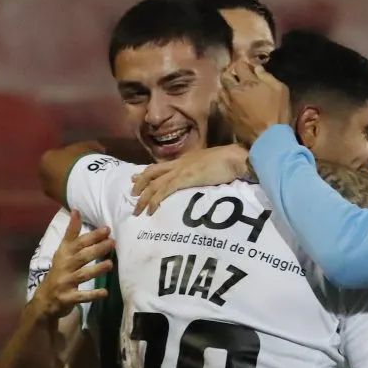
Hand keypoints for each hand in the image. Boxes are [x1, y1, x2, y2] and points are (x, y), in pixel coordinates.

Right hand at [31, 211, 114, 318]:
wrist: (45, 299)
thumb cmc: (60, 272)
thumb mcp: (63, 252)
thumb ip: (72, 233)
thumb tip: (76, 210)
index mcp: (64, 254)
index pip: (77, 242)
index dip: (91, 235)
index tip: (106, 229)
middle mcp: (64, 266)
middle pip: (81, 256)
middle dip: (97, 249)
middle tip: (112, 242)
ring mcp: (65, 282)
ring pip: (82, 275)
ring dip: (96, 269)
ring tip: (110, 264)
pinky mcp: (67, 298)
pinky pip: (81, 296)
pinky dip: (92, 294)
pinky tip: (105, 292)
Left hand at [130, 144, 249, 215]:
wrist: (235, 158)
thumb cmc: (230, 161)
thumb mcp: (212, 165)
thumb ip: (204, 170)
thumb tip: (203, 177)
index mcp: (185, 159)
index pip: (161, 166)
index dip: (146, 173)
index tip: (136, 179)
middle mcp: (179, 163)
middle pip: (152, 173)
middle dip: (139, 184)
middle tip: (132, 195)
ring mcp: (180, 170)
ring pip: (154, 183)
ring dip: (144, 198)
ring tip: (137, 210)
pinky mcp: (184, 178)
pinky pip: (164, 190)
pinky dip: (155, 200)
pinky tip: (151, 210)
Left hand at [220, 60, 290, 145]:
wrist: (268, 137)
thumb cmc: (277, 112)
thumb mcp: (280, 90)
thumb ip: (267, 77)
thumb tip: (257, 68)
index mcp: (248, 82)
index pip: (239, 65)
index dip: (243, 64)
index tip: (248, 67)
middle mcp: (235, 91)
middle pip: (225, 76)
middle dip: (231, 74)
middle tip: (238, 77)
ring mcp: (228, 104)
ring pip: (221, 89)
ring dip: (226, 87)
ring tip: (233, 90)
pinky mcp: (226, 116)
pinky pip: (220, 103)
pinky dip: (223, 100)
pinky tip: (230, 102)